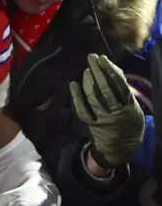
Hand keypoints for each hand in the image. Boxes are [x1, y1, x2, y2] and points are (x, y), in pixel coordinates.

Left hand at [70, 54, 144, 168]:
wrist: (122, 147)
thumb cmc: (129, 121)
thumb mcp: (133, 106)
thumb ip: (124, 90)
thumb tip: (112, 68)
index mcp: (130, 106)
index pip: (120, 85)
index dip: (110, 70)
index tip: (103, 59)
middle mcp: (116, 112)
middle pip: (106, 89)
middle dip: (98, 71)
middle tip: (91, 58)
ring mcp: (103, 119)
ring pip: (94, 99)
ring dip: (88, 83)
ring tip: (86, 71)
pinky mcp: (92, 125)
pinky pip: (82, 110)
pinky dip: (76, 97)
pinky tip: (73, 84)